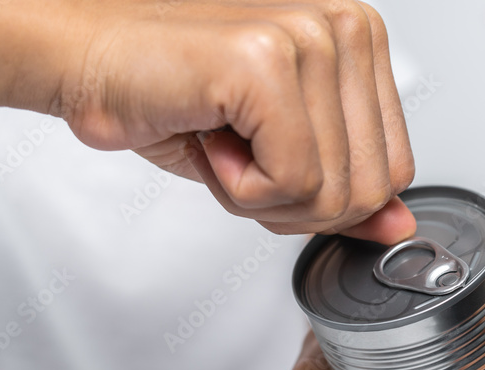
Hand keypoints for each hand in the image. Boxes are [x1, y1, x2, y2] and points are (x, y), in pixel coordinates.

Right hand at [0, 0, 415, 243]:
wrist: (86, 58)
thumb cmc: (175, 96)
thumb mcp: (281, 155)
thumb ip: (347, 187)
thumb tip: (398, 227)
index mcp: (359, 40)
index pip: (395, 168)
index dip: (329, 201)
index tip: (274, 168)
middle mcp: (346, 26)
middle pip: (372, 188)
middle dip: (298, 207)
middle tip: (243, 161)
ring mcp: (312, 36)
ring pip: (334, 193)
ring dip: (263, 197)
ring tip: (222, 140)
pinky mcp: (268, 61)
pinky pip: (291, 182)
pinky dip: (239, 189)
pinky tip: (209, 136)